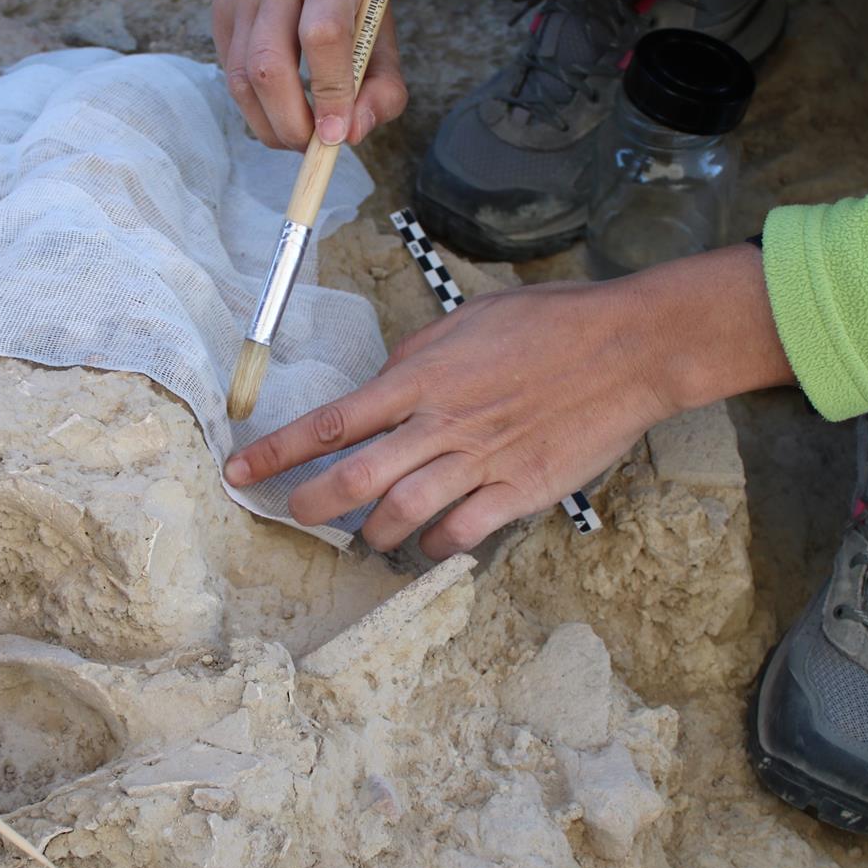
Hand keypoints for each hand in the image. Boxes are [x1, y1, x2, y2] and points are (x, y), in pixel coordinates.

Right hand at [213, 0, 407, 148]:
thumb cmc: (356, 6)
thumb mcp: (385, 43)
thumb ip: (383, 92)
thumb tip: (349, 136)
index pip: (323, 35)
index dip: (329, 93)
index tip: (335, 135)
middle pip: (268, 64)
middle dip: (289, 122)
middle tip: (311, 147)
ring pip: (240, 78)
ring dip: (268, 124)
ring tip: (297, 135)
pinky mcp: (222, 8)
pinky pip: (230, 75)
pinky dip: (255, 107)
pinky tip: (279, 106)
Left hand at [224, 247, 794, 556]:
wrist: (628, 347)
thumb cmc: (549, 322)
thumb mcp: (467, 321)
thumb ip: (417, 357)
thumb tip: (384, 385)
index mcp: (420, 376)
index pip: (331, 421)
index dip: (278, 451)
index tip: (239, 470)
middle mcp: (440, 423)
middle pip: (354, 478)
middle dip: (310, 504)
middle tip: (292, 514)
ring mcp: (480, 460)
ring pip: (401, 514)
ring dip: (371, 534)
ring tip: (362, 540)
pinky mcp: (519, 489)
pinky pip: (460, 533)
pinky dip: (433, 546)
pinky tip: (425, 547)